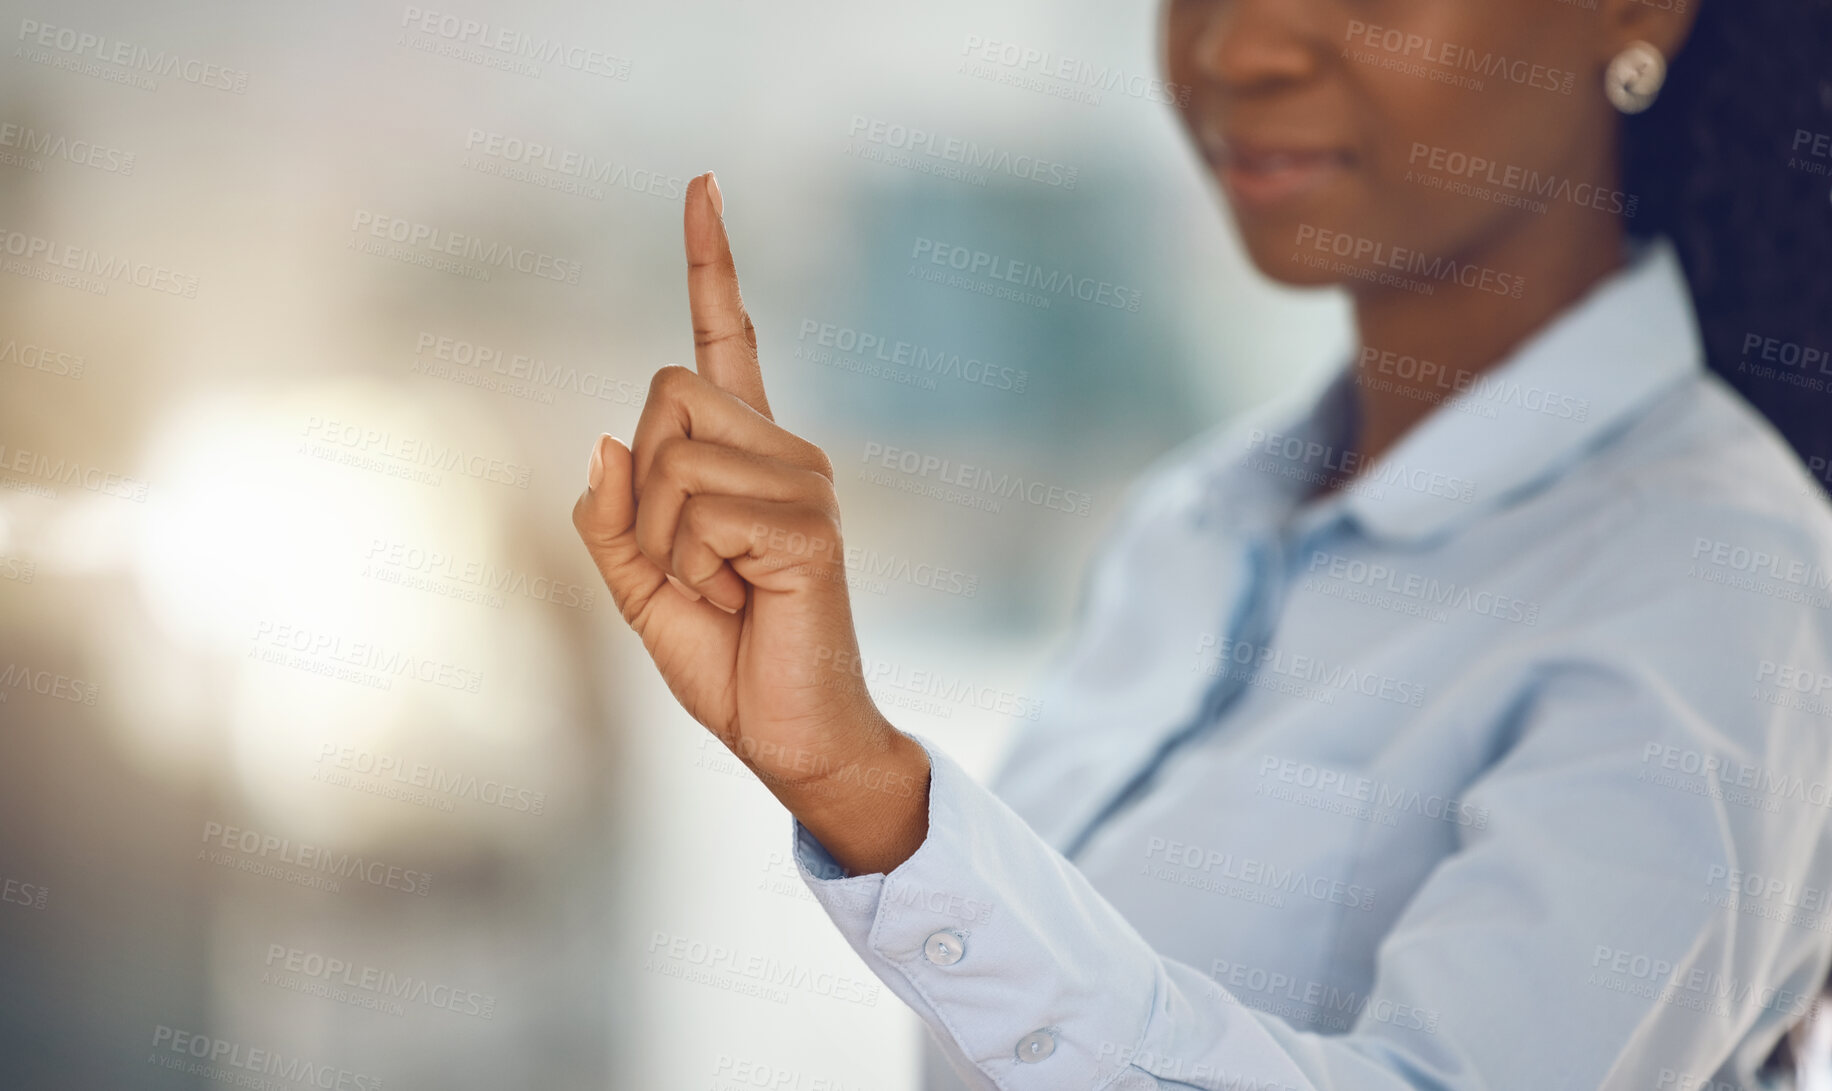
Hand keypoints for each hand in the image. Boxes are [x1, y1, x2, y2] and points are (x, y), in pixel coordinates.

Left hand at [572, 173, 928, 874]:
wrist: (792, 737)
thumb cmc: (729, 661)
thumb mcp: (640, 589)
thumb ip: (614, 518)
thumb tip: (606, 440)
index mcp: (745, 457)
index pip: (728, 339)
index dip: (711, 263)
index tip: (702, 184)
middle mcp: (785, 451)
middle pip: (664, 396)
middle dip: (642, 494)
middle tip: (691, 571)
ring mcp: (805, 483)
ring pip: (672, 460)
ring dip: (664, 547)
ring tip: (721, 594)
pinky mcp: (809, 525)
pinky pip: (700, 514)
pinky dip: (691, 571)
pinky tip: (741, 601)